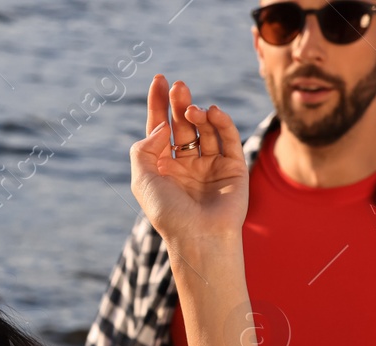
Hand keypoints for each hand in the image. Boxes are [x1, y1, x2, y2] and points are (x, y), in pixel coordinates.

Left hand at [130, 76, 248, 245]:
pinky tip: (211, 113)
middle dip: (179, 103)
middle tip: (179, 86)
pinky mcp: (232, 165)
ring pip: (205, 129)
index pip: (160, 128)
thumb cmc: (168, 213)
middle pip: (182, 124)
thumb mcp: (143, 180)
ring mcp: (210, 164)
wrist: (199, 236)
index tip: (159, 80)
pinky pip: (227, 137)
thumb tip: (162, 125)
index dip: (158, 104)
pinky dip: (221, 122)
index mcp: (163, 167)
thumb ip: (144, 149)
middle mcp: (186, 163)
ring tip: (192, 110)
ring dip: (198, 114)